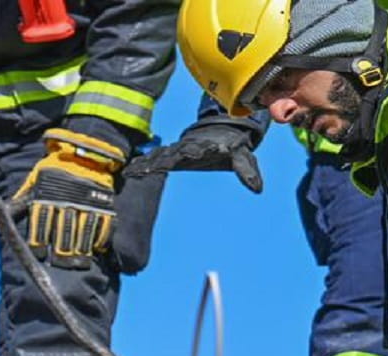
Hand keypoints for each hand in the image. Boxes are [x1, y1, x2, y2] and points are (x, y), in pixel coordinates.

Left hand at [13, 128, 123, 268]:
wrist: (85, 151)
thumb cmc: (55, 169)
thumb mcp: (35, 180)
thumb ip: (22, 199)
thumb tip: (1, 213)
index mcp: (48, 196)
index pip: (41, 224)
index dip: (39, 241)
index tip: (39, 254)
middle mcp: (67, 201)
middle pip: (64, 232)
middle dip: (61, 251)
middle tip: (60, 264)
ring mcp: (87, 202)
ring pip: (83, 232)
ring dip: (81, 250)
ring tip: (78, 264)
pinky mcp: (104, 203)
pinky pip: (104, 225)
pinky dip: (100, 238)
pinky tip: (96, 249)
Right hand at [125, 118, 263, 193]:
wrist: (219, 134)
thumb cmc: (232, 148)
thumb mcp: (243, 158)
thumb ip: (248, 172)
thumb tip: (258, 188)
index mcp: (204, 148)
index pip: (195, 151)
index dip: (191, 153)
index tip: (186, 157)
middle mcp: (188, 148)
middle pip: (172, 154)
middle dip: (161, 160)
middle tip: (150, 167)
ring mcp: (177, 151)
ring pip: (159, 157)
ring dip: (147, 164)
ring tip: (133, 171)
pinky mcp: (170, 155)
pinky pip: (154, 160)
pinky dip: (142, 165)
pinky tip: (130, 171)